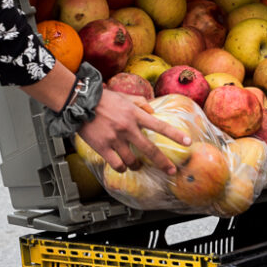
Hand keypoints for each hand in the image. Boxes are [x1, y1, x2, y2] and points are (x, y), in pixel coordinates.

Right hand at [77, 92, 191, 173]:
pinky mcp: (103, 148)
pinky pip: (117, 164)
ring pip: (133, 161)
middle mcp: (128, 128)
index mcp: (135, 114)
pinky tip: (122, 166)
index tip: (187, 142)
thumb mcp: (125, 96)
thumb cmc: (102, 99)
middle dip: (163, 162)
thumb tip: (152, 111)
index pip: (160, 126)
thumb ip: (140, 103)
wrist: (79, 103)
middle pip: (150, 150)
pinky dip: (122, 167)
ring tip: (138, 165)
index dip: (175, 135)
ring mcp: (115, 139)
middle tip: (171, 170)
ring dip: (137, 165)